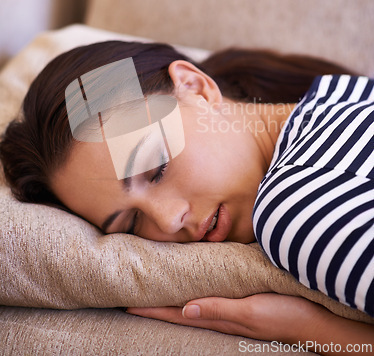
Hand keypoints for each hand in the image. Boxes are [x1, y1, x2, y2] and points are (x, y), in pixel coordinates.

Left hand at [127, 293, 322, 343]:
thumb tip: (185, 309)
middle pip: (182, 309)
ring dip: (174, 298)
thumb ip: (220, 309)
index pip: (178, 314)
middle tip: (134, 296)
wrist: (318, 319)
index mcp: (221, 318)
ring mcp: (233, 308)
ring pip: (195, 303)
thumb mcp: (253, 312)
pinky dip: (197, 292)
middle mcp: (223, 314)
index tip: (129, 305)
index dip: (154, 310)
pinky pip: (213, 297)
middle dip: (157, 304)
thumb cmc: (287, 314)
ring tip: (156, 290)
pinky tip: (194, 286)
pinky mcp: (244, 300)